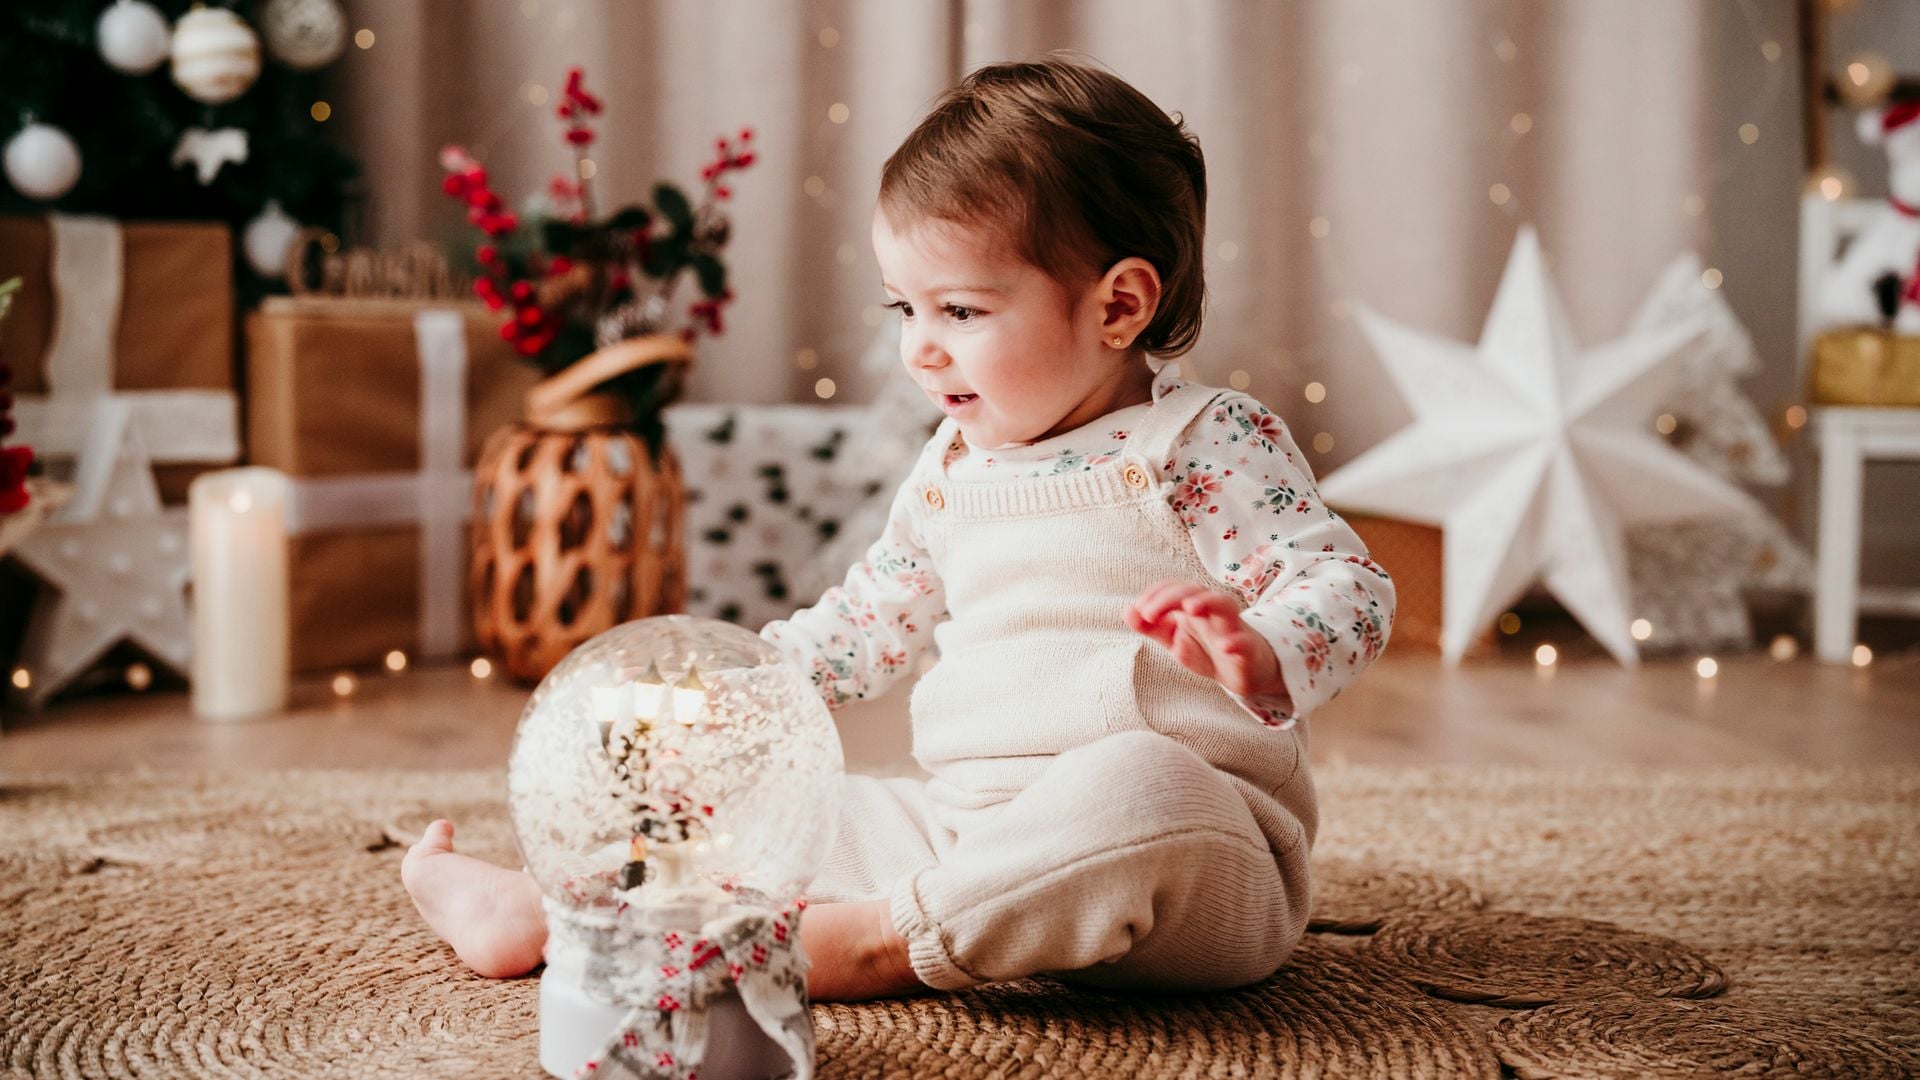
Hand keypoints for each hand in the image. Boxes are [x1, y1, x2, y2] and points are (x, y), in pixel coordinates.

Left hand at [1125, 581, 1287, 702]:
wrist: (1244, 673)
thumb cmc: (1207, 649)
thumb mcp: (1174, 640)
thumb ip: (1152, 627)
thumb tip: (1128, 611)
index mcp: (1193, 607)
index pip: (1175, 588)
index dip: (1156, 593)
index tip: (1139, 609)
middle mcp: (1212, 612)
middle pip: (1196, 591)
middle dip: (1171, 597)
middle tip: (1149, 614)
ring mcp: (1231, 629)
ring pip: (1225, 605)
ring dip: (1208, 602)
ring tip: (1191, 608)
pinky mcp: (1246, 650)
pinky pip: (1244, 642)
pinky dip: (1236, 642)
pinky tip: (1225, 645)